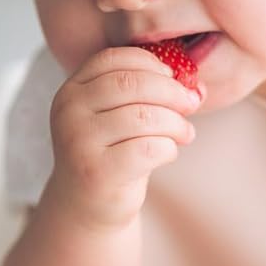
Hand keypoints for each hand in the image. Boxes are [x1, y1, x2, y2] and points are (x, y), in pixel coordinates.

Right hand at [48, 46, 201, 227]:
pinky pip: (150, 148)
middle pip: (132, 84)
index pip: (114, 59)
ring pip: (144, 116)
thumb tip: (197, 88)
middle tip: (190, 104)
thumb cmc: (112, 153)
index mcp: (72, 90)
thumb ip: (148, 94)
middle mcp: (69, 112)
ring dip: (176, 124)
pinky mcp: (98, 172)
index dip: (151, 64)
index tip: (173, 78)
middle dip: (171, 92)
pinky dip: (169, 148)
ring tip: (184, 133)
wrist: (88, 205)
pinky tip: (168, 152)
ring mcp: (80, 142)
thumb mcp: (120, 116)